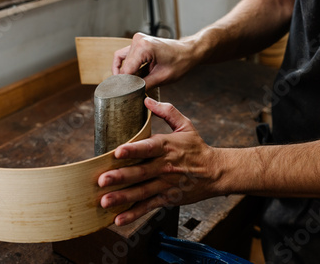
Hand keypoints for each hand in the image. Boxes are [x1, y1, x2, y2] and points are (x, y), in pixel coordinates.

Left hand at [98, 98, 222, 225]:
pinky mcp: (167, 198)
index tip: (117, 152)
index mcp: (166, 147)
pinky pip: (148, 207)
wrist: (216, 172)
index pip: (148, 147)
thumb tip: (146, 99)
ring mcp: (165, 184)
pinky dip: (134, 214)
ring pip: (141, 192)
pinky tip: (118, 219)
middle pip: (140, 172)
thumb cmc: (197, 148)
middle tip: (102, 180)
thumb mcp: (185, 125)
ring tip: (104, 202)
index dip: (133, 150)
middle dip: (120, 177)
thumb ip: (166, 111)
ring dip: (122, 198)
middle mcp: (164, 167)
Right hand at [112, 33, 197, 89]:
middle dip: (125, 79)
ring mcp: (138, 40)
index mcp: (144, 47)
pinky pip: (125, 55)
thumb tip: (131, 92)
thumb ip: (144, 85)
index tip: (125, 95)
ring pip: (121, 59)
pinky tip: (129, 76)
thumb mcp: (162, 78)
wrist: (189, 51)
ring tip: (130, 84)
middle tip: (130, 92)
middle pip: (123, 66)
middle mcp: (138, 40)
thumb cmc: (180, 62)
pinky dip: (126, 66)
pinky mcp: (139, 42)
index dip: (125, 84)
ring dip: (125, 72)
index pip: (126, 70)